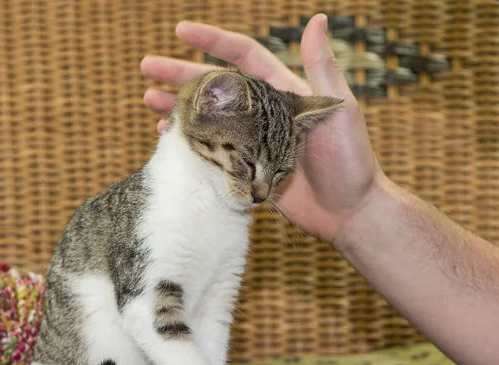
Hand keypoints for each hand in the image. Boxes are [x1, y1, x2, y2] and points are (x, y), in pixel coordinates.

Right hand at [141, 14, 383, 243]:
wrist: (350, 212)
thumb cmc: (351, 160)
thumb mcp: (340, 109)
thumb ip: (323, 67)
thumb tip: (318, 17)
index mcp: (283, 93)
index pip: (244, 57)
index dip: (213, 41)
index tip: (182, 31)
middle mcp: (263, 114)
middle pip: (216, 87)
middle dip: (181, 74)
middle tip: (147, 66)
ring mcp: (252, 142)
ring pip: (209, 118)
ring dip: (180, 107)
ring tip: (148, 99)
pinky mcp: (246, 169)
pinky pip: (212, 150)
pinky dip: (191, 142)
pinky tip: (169, 136)